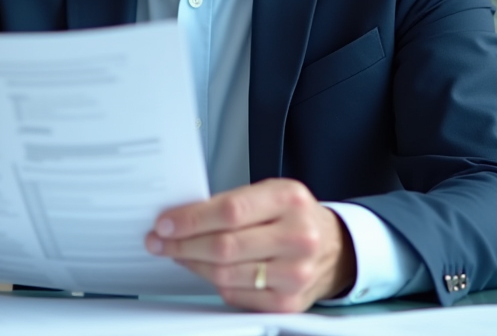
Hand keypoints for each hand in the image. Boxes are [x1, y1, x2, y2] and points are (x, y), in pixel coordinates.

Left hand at [144, 178, 355, 312]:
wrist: (336, 248)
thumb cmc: (296, 217)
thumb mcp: (272, 194)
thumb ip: (233, 203)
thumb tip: (182, 218)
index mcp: (289, 200)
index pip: (230, 211)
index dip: (191, 219)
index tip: (165, 223)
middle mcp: (297, 237)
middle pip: (225, 246)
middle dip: (182, 244)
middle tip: (159, 241)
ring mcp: (295, 273)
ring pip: (226, 274)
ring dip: (192, 265)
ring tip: (176, 254)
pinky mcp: (289, 302)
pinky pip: (236, 296)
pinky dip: (213, 283)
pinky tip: (203, 270)